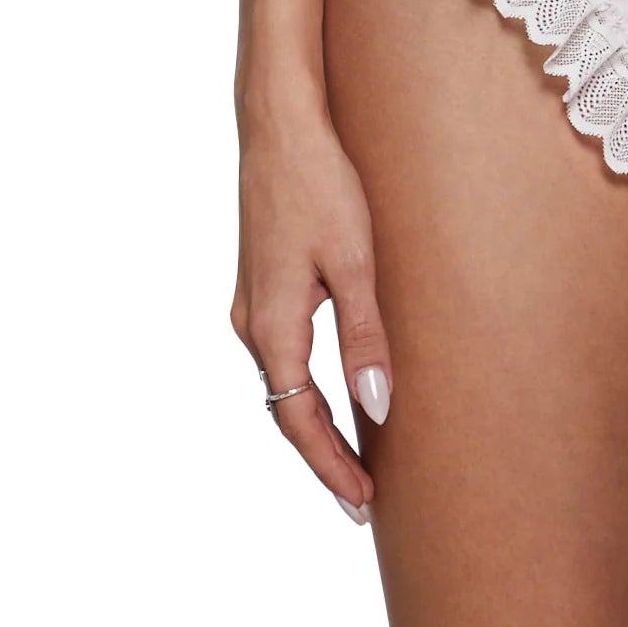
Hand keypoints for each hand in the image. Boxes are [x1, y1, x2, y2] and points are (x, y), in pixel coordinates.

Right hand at [231, 106, 392, 523]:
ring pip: (284, 382)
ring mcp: (252, 302)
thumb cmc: (320, 182)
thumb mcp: (355, 260)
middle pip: (287, 410)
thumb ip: (365, 336)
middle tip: (363, 500)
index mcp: (272, 326)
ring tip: (358, 458)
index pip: (299, 422)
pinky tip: (338, 389)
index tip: (362, 505)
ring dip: (317, 423)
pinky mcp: (262, 281)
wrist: (279, 121)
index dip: (330, 467)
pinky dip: (308, 386)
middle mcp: (251, 323)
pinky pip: (284, 353)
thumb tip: (376, 408)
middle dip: (324, 456)